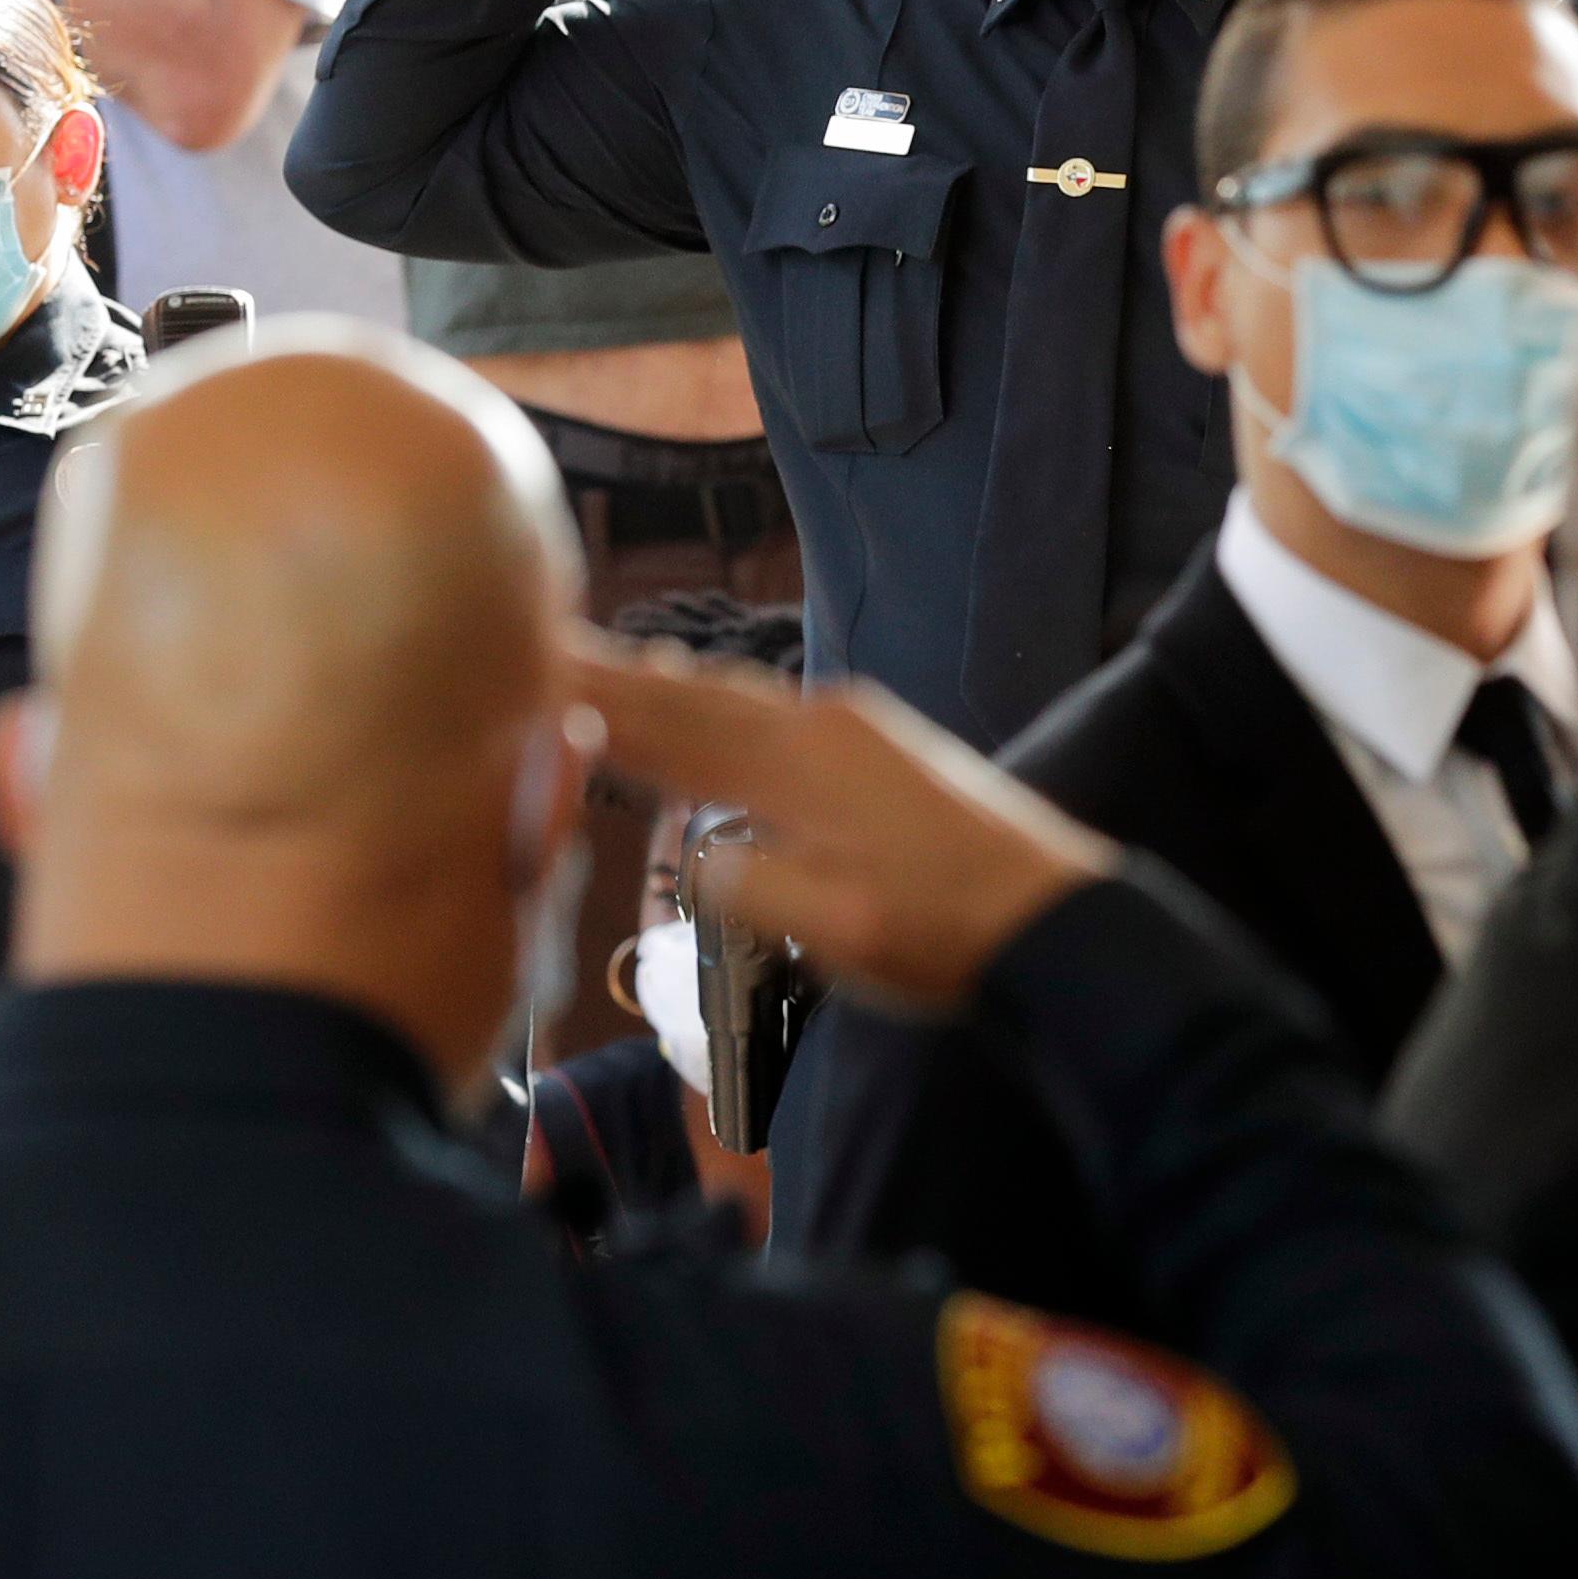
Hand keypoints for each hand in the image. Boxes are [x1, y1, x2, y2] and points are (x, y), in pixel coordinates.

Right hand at [568, 637, 1112, 1011]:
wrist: (1053, 917)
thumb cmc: (942, 934)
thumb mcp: (833, 931)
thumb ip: (748, 888)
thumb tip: (699, 855)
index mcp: (798, 765)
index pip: (670, 730)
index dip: (596, 706)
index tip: (524, 675)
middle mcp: (820, 724)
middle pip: (694, 696)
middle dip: (615, 676)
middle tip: (537, 644)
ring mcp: (854, 728)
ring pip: (735, 695)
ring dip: (665, 683)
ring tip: (600, 661)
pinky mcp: (880, 745)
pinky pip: (771, 708)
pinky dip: (717, 700)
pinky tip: (707, 702)